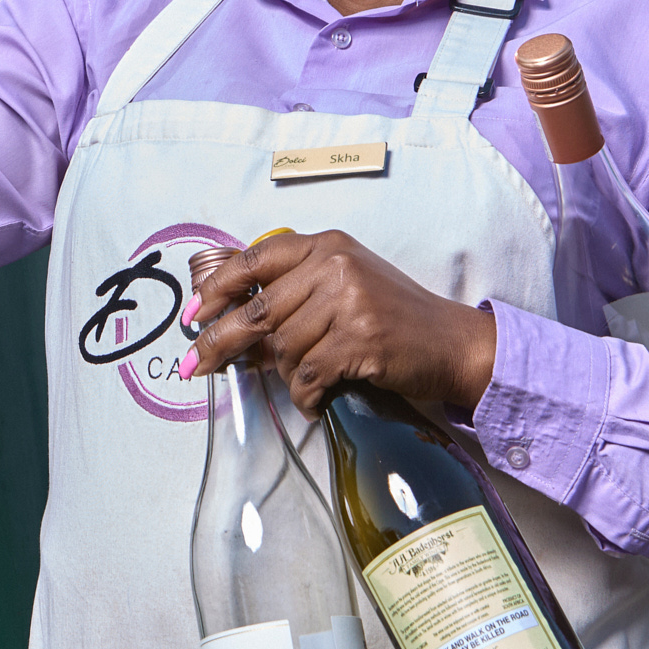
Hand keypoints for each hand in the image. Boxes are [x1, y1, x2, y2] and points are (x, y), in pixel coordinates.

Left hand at [183, 228, 498, 416]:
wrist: (454, 343)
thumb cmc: (394, 321)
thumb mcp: (342, 292)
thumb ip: (293, 300)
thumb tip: (232, 333)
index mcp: (327, 246)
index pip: (255, 260)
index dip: (216, 287)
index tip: (193, 313)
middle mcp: (336, 265)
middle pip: (257, 309)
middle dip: (221, 341)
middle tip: (195, 365)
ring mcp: (349, 300)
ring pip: (284, 347)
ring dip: (286, 376)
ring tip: (305, 385)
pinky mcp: (361, 338)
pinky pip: (309, 375)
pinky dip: (306, 396)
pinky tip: (315, 402)